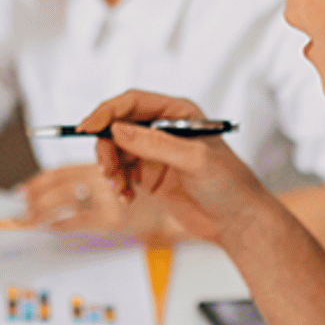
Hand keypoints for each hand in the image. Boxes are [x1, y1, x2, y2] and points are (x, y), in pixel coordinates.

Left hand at [14, 163, 126, 231]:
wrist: (162, 214)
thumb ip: (83, 185)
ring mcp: (108, 195)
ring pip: (67, 196)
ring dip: (44, 209)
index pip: (61, 170)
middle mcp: (102, 176)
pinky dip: (64, 223)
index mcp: (97, 166)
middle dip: (36, 196)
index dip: (38, 180)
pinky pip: (81, 219)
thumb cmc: (133, 201)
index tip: (22, 190)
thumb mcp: (107, 186)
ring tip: (31, 219)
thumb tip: (42, 195)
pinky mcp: (113, 216)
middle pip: (60, 182)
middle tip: (23, 210)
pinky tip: (53, 226)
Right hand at [76, 90, 272, 243]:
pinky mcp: (150, 176)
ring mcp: (155, 153)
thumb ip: (155, 143)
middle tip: (106, 169)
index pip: (132, 103)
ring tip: (119, 187)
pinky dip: (117, 184)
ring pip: (115, 151)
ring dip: (110, 168)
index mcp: (177, 113)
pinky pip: (120, 173)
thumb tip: (118, 129)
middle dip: (106, 146)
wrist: (237, 221)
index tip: (87, 128)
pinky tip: (127, 197)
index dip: (106, 113)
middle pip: (117, 126)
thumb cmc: (229, 184)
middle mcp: (163, 129)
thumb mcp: (194, 159)